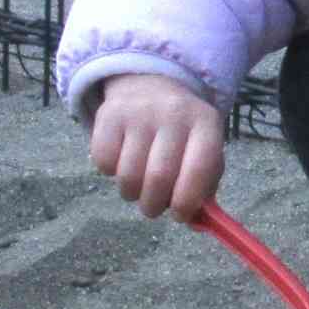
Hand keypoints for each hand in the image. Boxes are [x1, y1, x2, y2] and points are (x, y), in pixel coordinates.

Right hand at [88, 74, 225, 220]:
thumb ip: (204, 189)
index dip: (187, 201)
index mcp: (205, 124)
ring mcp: (139, 113)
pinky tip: (122, 162)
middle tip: (153, 209)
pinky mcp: (107, 115)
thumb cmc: (183, 134)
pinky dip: (110, 173)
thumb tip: (194, 222)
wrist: (150, 86)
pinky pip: (103, 163)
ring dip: (131, 193)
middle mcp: (173, 114)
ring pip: (128, 175)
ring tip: (138, 187)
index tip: (179, 216)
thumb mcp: (204, 151)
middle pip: (160, 176)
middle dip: (154, 204)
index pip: (199, 169)